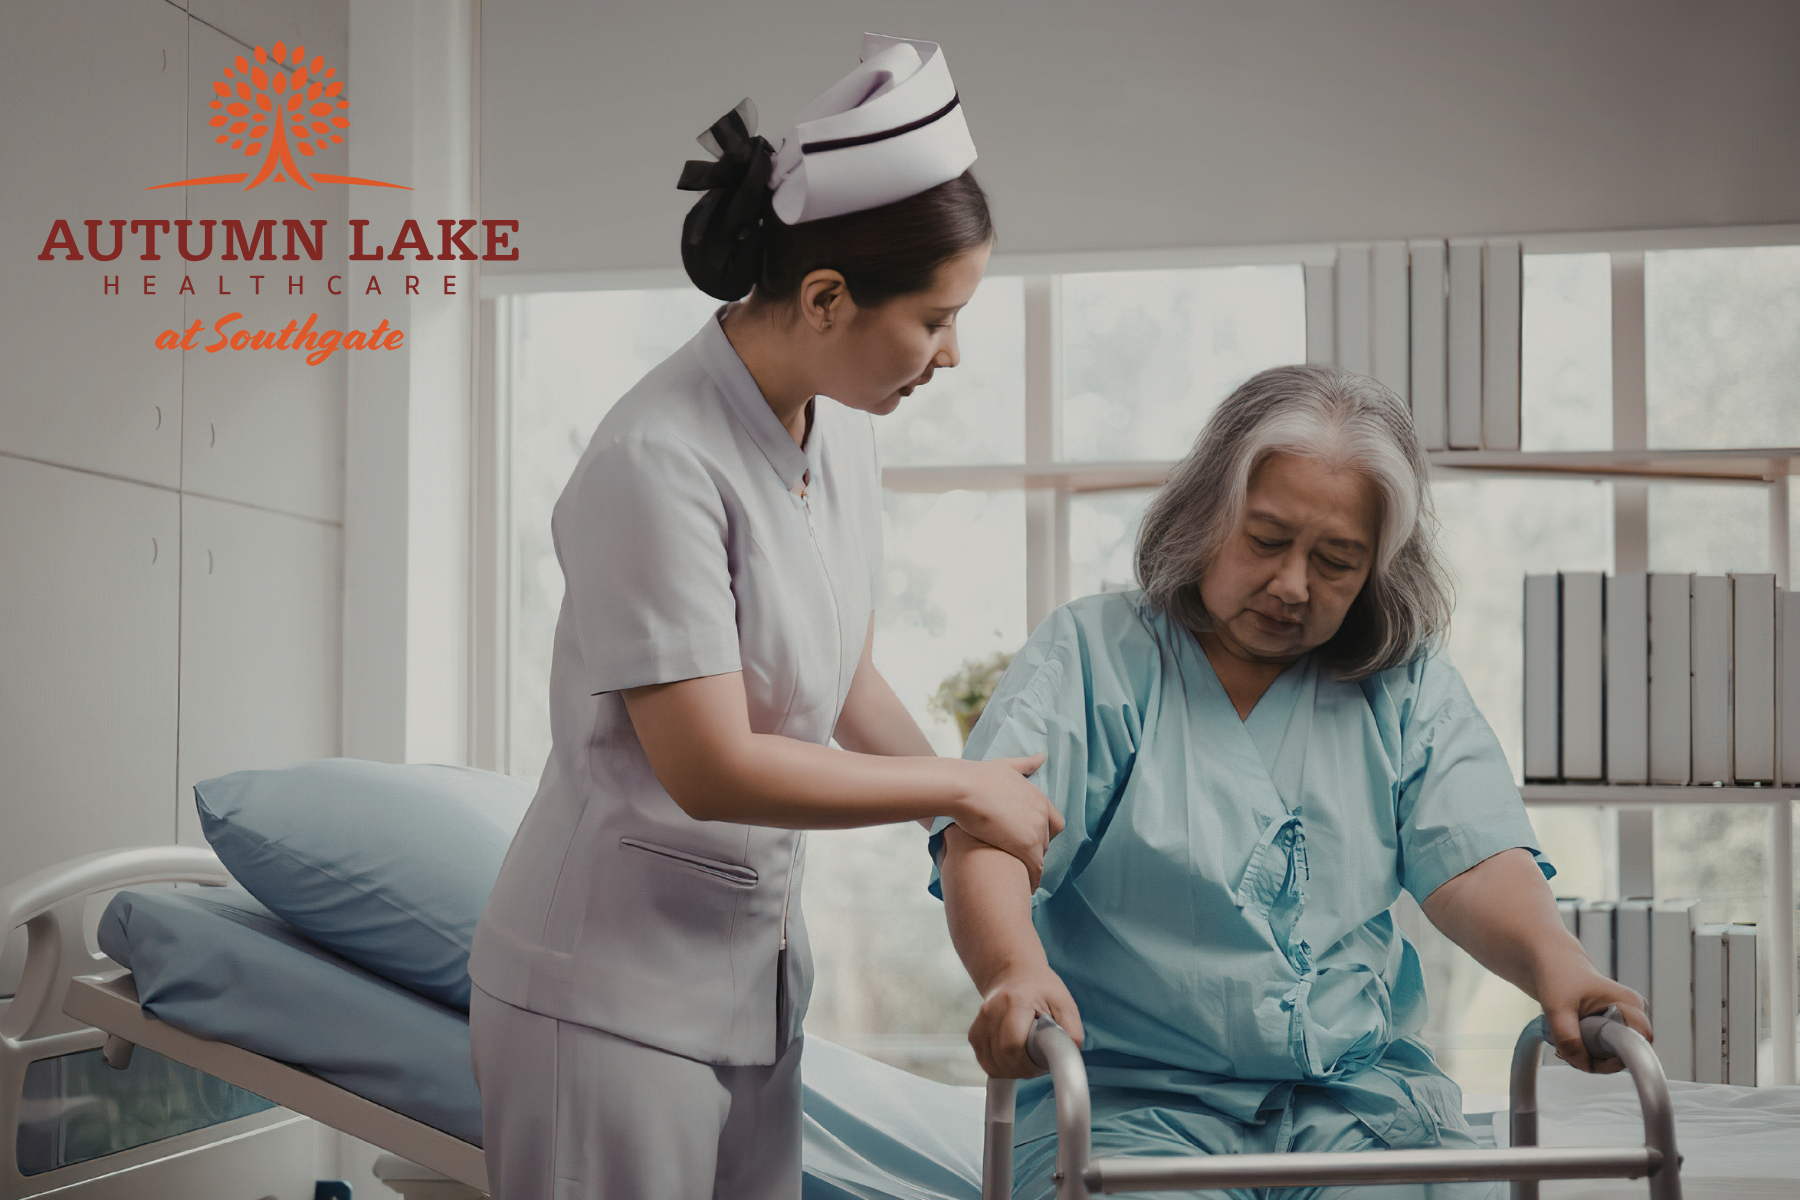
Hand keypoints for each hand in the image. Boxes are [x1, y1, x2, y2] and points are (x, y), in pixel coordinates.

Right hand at [951, 754, 1062, 890]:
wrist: (964, 789)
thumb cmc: (978, 776)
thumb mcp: (1006, 765)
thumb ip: (1026, 764)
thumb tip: (1042, 757)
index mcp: (1038, 797)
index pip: (1055, 822)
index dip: (1042, 833)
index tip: (1026, 839)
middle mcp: (1042, 814)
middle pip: (1047, 841)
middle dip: (1035, 850)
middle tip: (1018, 858)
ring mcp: (1036, 831)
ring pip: (1041, 856)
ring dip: (1031, 865)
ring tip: (1020, 876)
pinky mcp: (1026, 847)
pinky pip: (1035, 869)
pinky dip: (1032, 879)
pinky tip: (1025, 887)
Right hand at [968, 962, 1083, 1078]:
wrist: (1014, 974)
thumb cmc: (1041, 989)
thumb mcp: (1064, 1003)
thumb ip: (1071, 1031)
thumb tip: (1067, 1057)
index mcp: (1015, 1001)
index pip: (1012, 1044)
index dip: (1029, 1063)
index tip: (1042, 1063)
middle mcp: (992, 1011)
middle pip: (1002, 1058)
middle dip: (1024, 1069)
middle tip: (1038, 1061)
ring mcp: (980, 1023)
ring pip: (992, 1065)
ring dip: (1012, 1070)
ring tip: (1027, 1058)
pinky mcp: (974, 1034)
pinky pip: (985, 1063)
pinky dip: (1001, 1068)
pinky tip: (1013, 1058)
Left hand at [1536, 950, 1651, 1072]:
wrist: (1549, 961)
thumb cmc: (1558, 975)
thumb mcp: (1558, 1008)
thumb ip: (1569, 1039)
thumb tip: (1582, 1064)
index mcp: (1630, 1006)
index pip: (1637, 1047)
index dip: (1613, 1061)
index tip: (1586, 1058)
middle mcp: (1632, 1015)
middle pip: (1622, 1055)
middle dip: (1594, 1059)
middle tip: (1567, 1048)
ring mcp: (1622, 1022)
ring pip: (1609, 1056)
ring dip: (1584, 1055)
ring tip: (1563, 1039)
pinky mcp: (1610, 1027)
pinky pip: (1600, 1052)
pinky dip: (1582, 1050)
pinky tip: (1566, 1037)